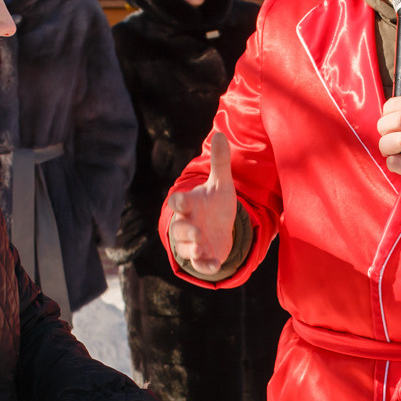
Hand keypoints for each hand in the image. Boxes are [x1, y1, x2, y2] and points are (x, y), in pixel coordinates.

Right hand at [167, 132, 236, 278]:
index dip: (179, 202)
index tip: (180, 201)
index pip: (179, 202)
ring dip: (192, 249)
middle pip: (179, 229)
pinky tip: (216, 266)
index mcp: (190, 205)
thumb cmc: (215, 204)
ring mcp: (193, 242)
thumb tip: (220, 134)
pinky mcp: (202, 257)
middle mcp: (187, 224)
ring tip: (201, 248)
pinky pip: (199, 264)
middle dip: (186, 231)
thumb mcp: (221, 184)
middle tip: (197, 233)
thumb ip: (220, 162)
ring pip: (186, 248)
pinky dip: (205, 266)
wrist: (220, 227)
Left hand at [377, 68, 400, 201]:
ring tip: (388, 148)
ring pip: (399, 140)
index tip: (387, 117)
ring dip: (385, 144)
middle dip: (384, 126)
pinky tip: (396, 161)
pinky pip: (398, 163)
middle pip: (400, 120)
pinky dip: (391, 162)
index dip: (389, 108)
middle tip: (385, 133)